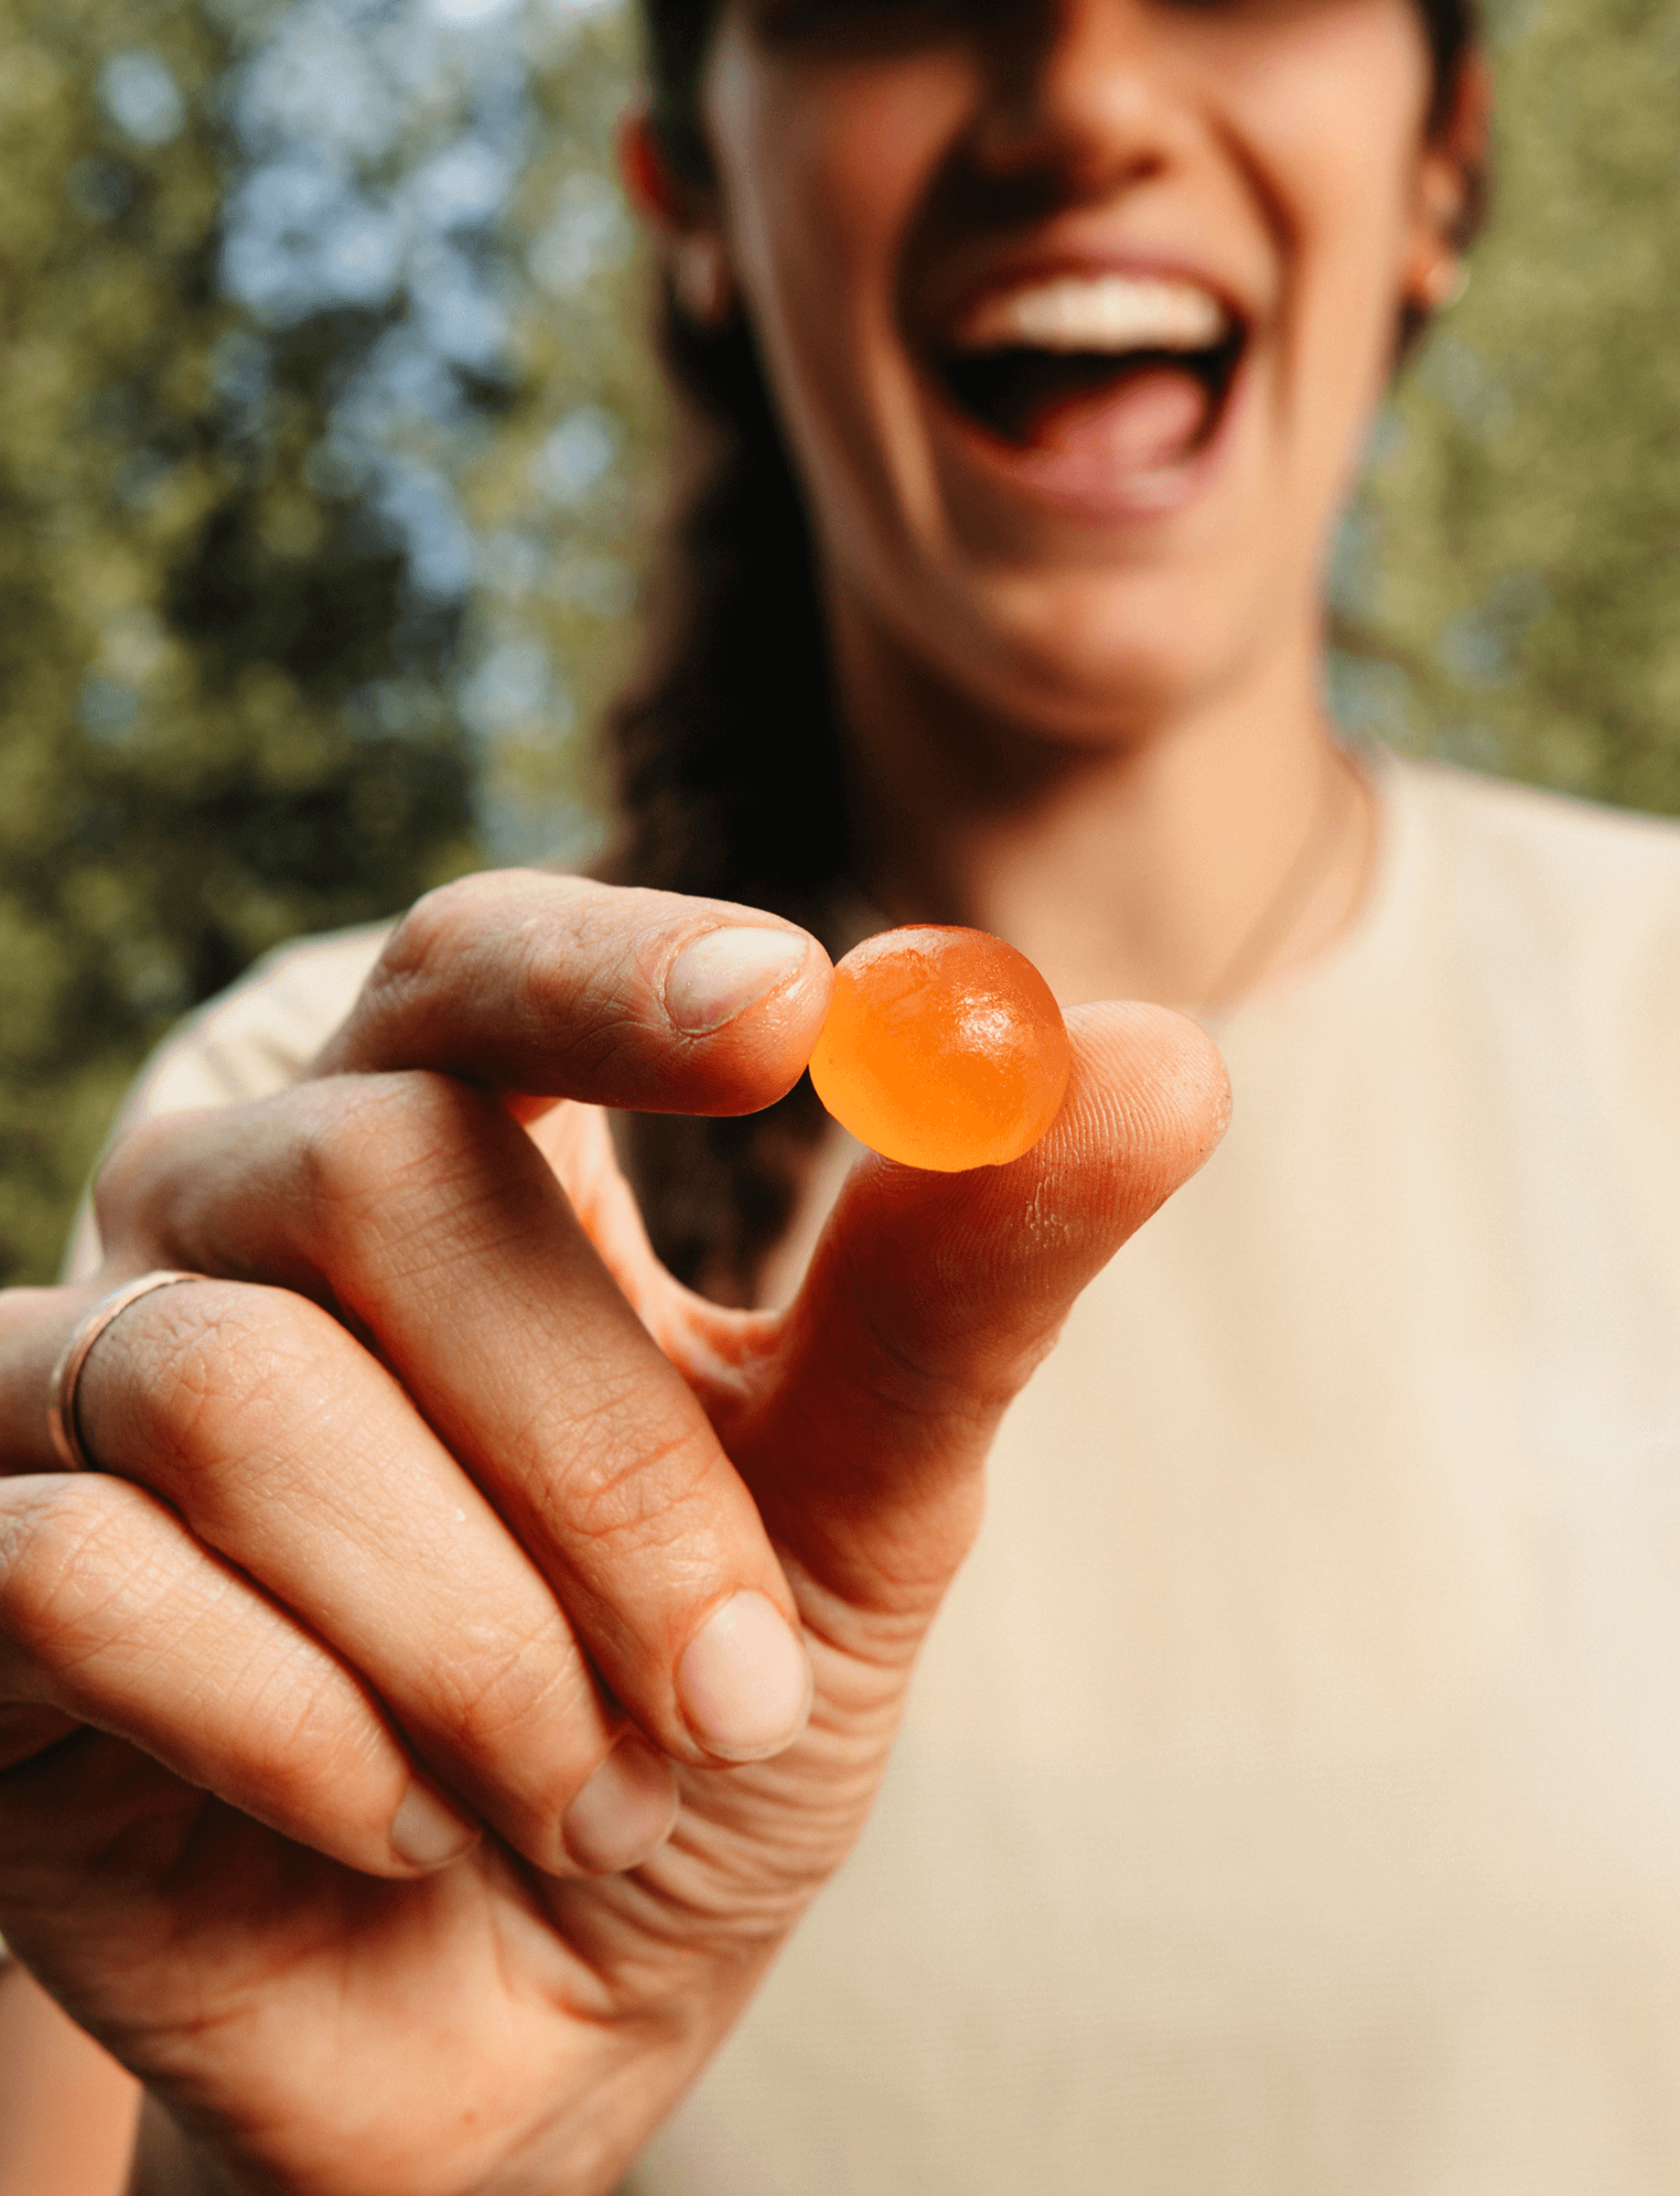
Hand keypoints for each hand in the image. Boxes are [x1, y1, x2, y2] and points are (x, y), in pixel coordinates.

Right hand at [0, 872, 1225, 2195]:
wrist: (535, 2004)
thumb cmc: (699, 1716)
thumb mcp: (858, 1507)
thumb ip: (964, 1287)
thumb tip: (1165, 1053)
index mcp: (453, 1158)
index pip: (482, 964)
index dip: (614, 970)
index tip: (791, 1020)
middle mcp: (237, 1228)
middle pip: (374, 1180)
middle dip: (598, 1459)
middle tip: (729, 1681)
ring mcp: (76, 1387)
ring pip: (231, 1388)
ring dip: (466, 1631)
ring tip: (570, 1774)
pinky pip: (84, 1576)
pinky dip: (297, 1733)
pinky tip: (388, 1815)